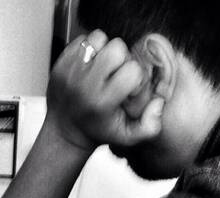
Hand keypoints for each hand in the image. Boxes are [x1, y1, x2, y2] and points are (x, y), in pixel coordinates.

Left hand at [46, 30, 165, 152]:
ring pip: (99, 38)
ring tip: (103, 67)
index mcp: (102, 101)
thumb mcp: (128, 137)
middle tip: (116, 74)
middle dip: (122, 58)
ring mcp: (70, 72)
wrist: (65, 132)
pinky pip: (82, 39)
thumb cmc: (99, 131)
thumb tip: (159, 102)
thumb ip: (150, 125)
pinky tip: (90, 66)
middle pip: (117, 47)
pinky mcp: (60, 64)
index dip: (136, 76)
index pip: (132, 70)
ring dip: (105, 50)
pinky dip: (90, 49)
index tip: (128, 88)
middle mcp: (85, 85)